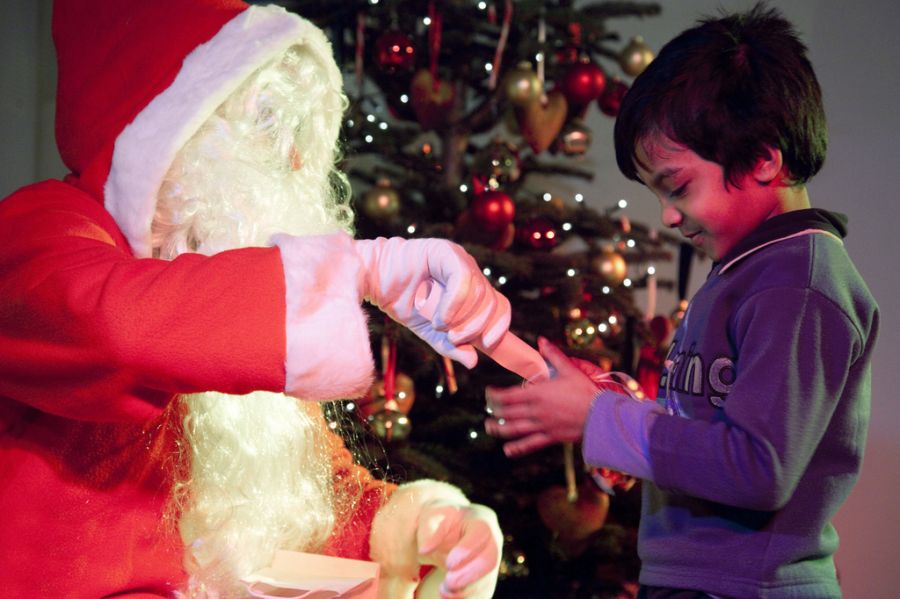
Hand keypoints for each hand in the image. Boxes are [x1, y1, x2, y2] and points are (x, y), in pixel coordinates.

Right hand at [355, 237, 509, 367]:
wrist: (375, 282)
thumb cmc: (403, 303)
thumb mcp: (430, 331)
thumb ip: (451, 345)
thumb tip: (474, 362)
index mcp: (472, 290)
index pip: (498, 306)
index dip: (499, 325)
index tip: (488, 344)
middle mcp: (470, 272)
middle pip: (491, 301)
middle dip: (475, 326)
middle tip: (454, 338)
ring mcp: (460, 260)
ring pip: (479, 291)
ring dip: (461, 317)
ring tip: (439, 325)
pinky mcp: (446, 252)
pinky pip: (462, 279)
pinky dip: (454, 303)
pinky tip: (440, 317)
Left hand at [417, 500, 501, 598]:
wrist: (449, 530)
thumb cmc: (441, 521)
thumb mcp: (432, 517)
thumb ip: (428, 531)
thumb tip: (424, 550)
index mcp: (481, 520)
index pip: (481, 533)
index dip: (467, 550)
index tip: (448, 564)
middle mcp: (493, 540)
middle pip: (490, 560)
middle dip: (469, 575)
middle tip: (448, 583)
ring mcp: (493, 560)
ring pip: (487, 580)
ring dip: (466, 590)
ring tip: (443, 591)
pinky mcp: (487, 578)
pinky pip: (483, 591)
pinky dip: (466, 596)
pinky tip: (449, 596)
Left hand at [485, 337, 598, 456]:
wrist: (601, 415)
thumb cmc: (586, 391)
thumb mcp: (569, 369)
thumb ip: (553, 355)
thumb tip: (541, 340)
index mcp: (538, 393)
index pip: (508, 395)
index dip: (494, 395)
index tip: (488, 393)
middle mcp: (536, 411)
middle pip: (507, 413)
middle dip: (494, 411)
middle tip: (487, 409)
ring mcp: (542, 426)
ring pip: (514, 429)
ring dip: (498, 429)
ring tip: (489, 427)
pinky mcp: (550, 438)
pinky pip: (530, 444)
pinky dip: (517, 448)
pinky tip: (507, 450)